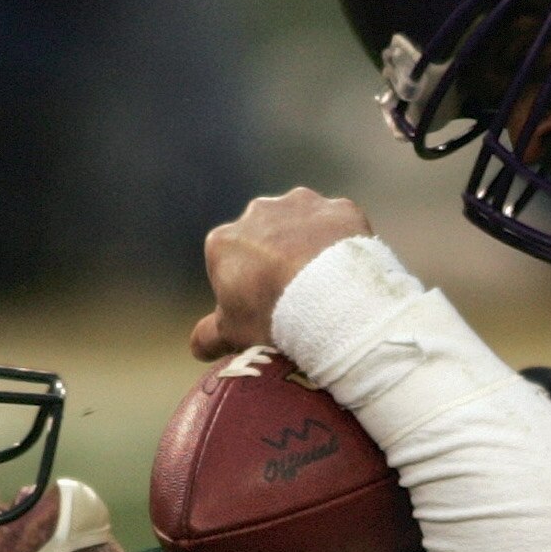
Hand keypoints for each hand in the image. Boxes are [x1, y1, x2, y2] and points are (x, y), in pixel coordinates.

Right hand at [192, 190, 372, 359]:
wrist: (333, 301)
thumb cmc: (274, 318)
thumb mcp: (232, 334)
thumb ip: (209, 336)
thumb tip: (198, 346)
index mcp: (224, 242)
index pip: (228, 262)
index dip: (246, 286)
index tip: (265, 307)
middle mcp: (258, 213)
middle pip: (265, 237)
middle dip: (276, 258)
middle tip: (298, 296)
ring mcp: (301, 205)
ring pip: (302, 224)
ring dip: (310, 244)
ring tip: (328, 282)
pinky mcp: (340, 208)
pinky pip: (340, 223)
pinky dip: (344, 241)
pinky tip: (352, 268)